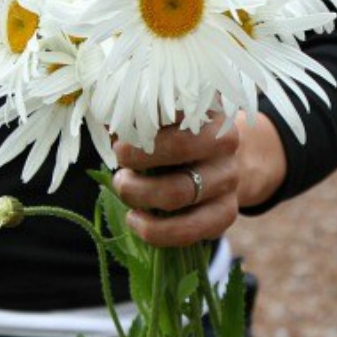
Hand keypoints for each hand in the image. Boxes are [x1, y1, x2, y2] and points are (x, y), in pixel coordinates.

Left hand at [112, 114, 239, 247]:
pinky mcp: (226, 212)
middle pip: (179, 148)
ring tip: (123, 187)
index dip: (141, 118)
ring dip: (139, 194)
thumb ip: (134, 118)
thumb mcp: (159, 120)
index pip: (176, 105)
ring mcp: (229, 178)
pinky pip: (189, 230)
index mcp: (207, 107)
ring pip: (179, 193)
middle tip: (119, 160)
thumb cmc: (176, 137)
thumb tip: (107, 124)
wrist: (218, 165)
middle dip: (137, 157)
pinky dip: (155, 231)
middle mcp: (225, 141)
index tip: (121, 130)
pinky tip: (136, 221)